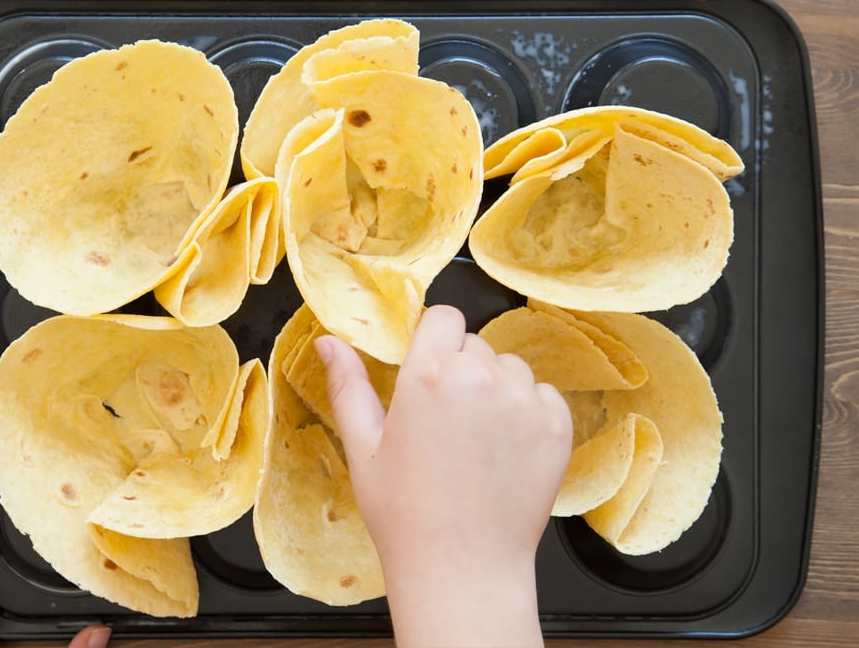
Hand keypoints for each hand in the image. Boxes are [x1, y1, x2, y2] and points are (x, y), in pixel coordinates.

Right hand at [317, 304, 572, 647]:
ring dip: (496, 389)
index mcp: (428, 375)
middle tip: (446, 422)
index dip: (434, 341)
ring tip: (476, 440)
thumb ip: (348, 385)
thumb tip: (329, 340)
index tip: (427, 373)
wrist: (462, 569)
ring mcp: (524, 401)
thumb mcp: (363, 447)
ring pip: (510, 368)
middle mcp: (480, 377)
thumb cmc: (404, 514)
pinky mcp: (555, 426)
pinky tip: (504, 451)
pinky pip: (542, 396)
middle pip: (475, 344)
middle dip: (460, 370)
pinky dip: (527, 414)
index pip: (443, 317)